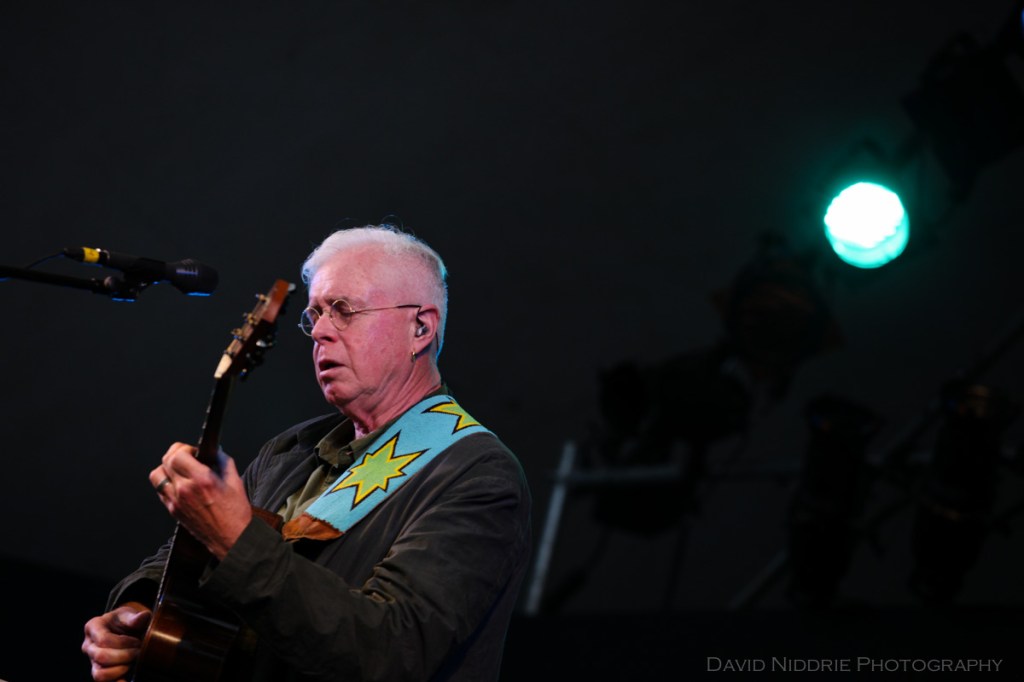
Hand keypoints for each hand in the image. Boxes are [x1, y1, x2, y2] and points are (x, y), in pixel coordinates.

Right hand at [81, 601, 150, 681]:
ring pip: (100, 674)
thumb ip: (135, 617)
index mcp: (93, 627)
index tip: (137, 641)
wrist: (126, 629)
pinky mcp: (99, 672)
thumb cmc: (125, 621)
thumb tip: (143, 617)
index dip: (123, 643)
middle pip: (101, 657)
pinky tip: (128, 679)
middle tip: (139, 651)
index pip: (103, 639)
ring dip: (121, 670)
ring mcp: (92, 661)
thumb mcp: (130, 614)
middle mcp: (89, 645)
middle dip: (124, 656)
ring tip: (133, 662)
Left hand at [150, 442, 252, 558]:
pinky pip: (160, 490)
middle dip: (175, 454)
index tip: (194, 451)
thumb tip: (216, 452)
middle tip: (187, 456)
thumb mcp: (235, 482)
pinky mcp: (173, 511)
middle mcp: (185, 490)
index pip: (177, 455)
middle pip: (165, 462)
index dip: (184, 448)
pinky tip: (179, 484)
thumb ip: (224, 462)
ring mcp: (176, 502)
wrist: (231, 538)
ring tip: (179, 469)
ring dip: (166, 468)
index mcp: (202, 480)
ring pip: (157, 476)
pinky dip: (166, 482)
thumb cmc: (235, 514)